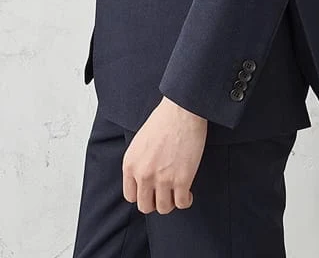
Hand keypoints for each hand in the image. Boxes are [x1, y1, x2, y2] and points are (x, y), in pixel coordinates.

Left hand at [122, 95, 207, 213]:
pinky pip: (182, 204)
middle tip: (165, 193)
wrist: (182, 110)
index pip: (130, 196)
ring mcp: (162, 179)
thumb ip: (138, 163)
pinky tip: (187, 192)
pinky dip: (186, 201)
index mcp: (130, 164)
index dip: (142, 195)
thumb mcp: (140, 142)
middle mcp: (143, 175)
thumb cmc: (163, 120)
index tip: (151, 191)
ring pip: (164, 208)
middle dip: (156, 201)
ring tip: (177, 192)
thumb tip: (142, 180)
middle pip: (145, 206)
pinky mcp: (182, 180)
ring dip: (171, 202)